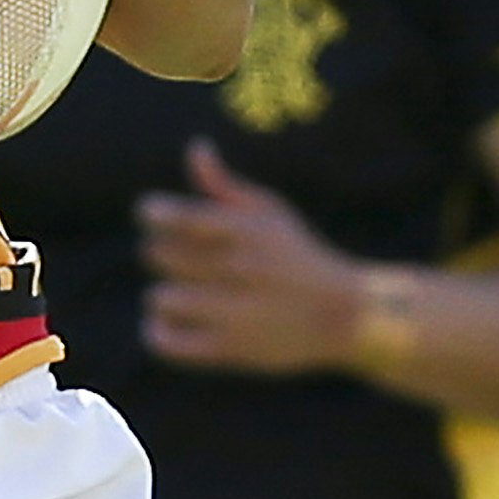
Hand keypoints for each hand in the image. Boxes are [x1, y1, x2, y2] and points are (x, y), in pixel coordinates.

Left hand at [137, 142, 373, 374]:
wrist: (346, 315)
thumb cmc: (299, 256)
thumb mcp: (272, 213)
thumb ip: (225, 186)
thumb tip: (195, 148)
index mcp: (247, 231)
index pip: (176, 216)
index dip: (152, 212)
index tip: (155, 216)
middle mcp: (240, 269)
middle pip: (157, 255)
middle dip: (157, 252)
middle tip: (176, 259)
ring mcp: (235, 312)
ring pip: (160, 297)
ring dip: (162, 295)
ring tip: (180, 293)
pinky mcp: (230, 350)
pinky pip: (166, 342)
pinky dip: (156, 332)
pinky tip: (168, 322)